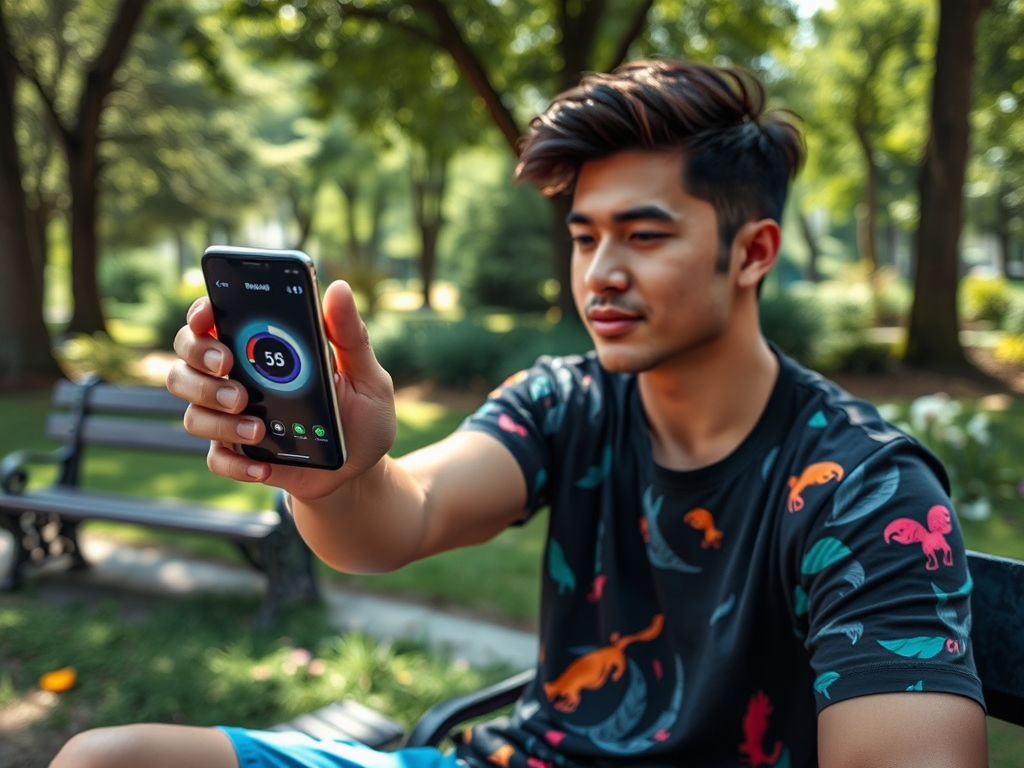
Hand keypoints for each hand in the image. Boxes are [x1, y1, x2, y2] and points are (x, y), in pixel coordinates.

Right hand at [166, 281, 395, 499]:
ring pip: (194, 410)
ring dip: (218, 416)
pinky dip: (236, 462)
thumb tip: (339, 289)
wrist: (358, 470)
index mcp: (264, 349)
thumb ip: (351, 337)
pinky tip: (264, 466)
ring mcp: (233, 417)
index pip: (215, 319)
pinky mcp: (238, 454)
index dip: (201, 313)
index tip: (207, 317)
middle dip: (200, 360)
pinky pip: (215, 457)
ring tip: (257, 428)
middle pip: (188, 358)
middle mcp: (238, 378)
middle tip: (229, 368)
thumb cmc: (361, 417)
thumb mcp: (366, 377)